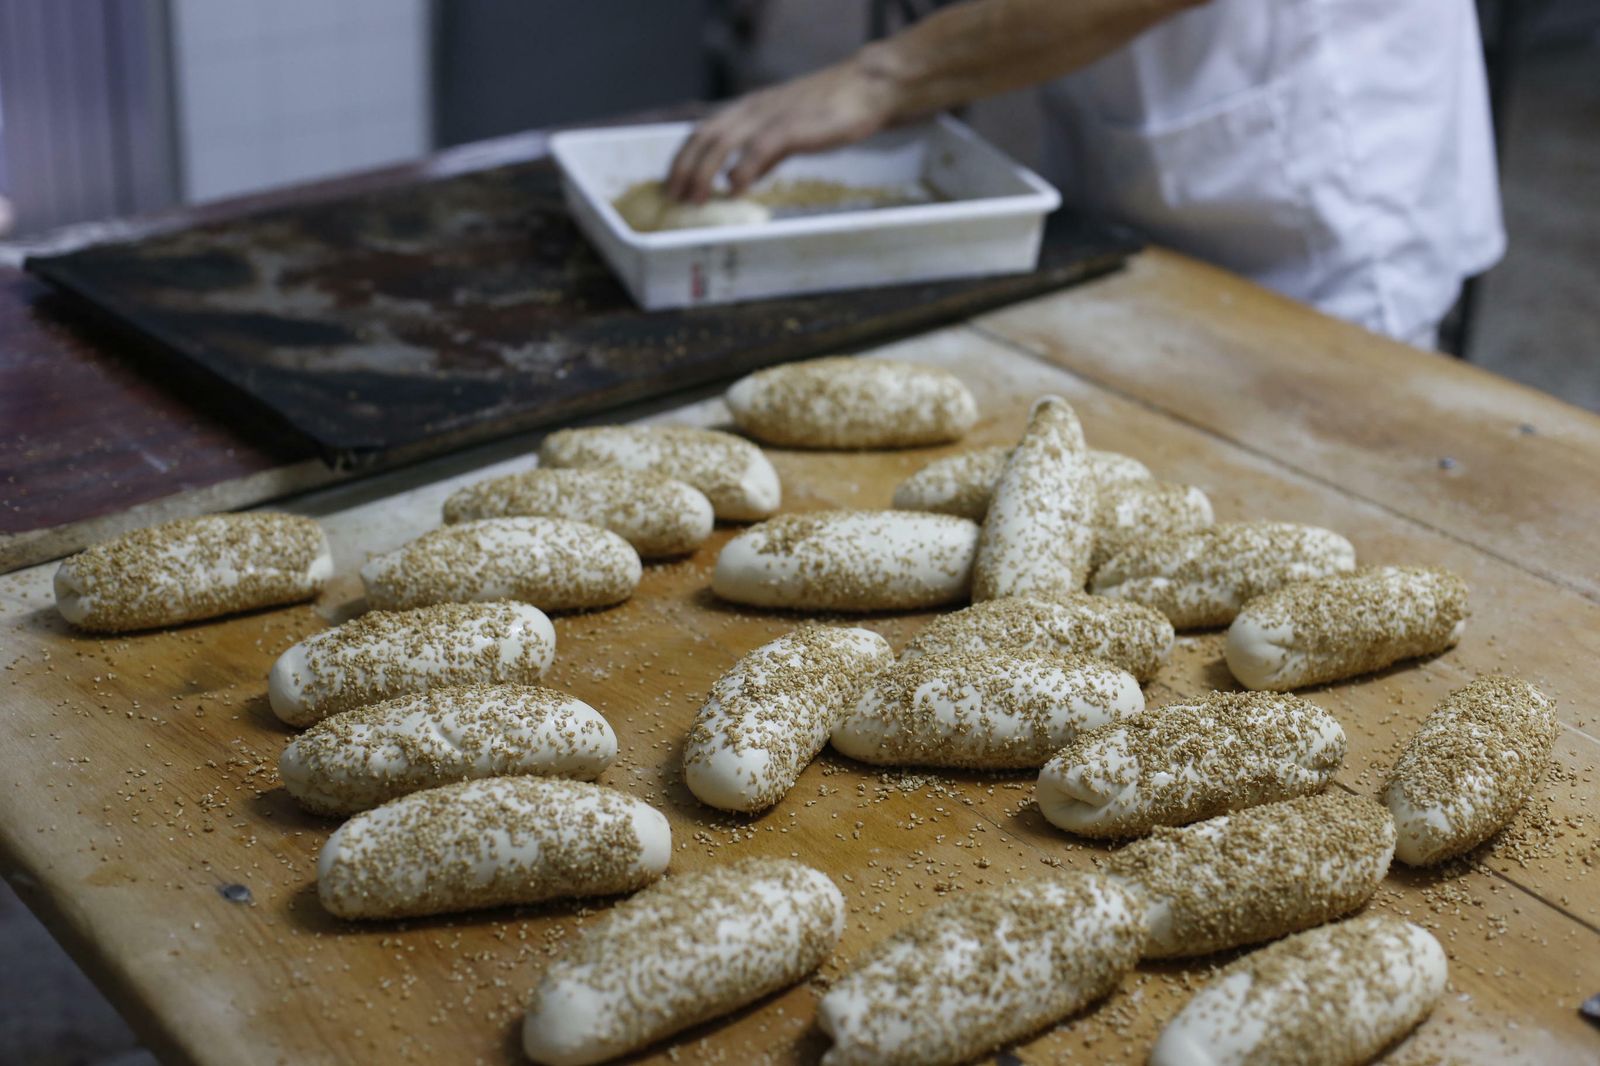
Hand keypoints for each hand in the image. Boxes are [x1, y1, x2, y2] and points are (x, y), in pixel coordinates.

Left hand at [666, 55, 902, 202]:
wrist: (869, 89)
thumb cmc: (831, 112)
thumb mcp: (788, 134)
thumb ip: (762, 158)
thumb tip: (737, 181)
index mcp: (750, 109)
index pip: (704, 130)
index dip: (683, 158)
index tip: (671, 185)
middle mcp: (754, 109)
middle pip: (705, 134)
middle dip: (684, 167)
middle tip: (672, 197)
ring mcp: (773, 115)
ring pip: (724, 139)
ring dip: (704, 171)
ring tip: (695, 199)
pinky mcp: (794, 125)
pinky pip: (761, 147)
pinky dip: (743, 169)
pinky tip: (734, 189)